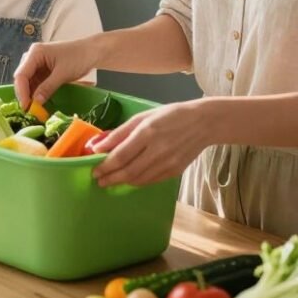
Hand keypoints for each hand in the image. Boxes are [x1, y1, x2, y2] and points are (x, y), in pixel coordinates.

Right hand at [13, 37, 101, 107]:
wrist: (92, 52)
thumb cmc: (79, 57)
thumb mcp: (63, 74)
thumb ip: (47, 88)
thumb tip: (35, 103)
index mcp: (35, 53)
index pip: (21, 75)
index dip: (21, 92)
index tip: (26, 107)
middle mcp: (33, 57)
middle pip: (22, 78)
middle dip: (25, 94)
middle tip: (30, 110)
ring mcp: (38, 64)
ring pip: (28, 82)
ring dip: (30, 95)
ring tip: (35, 109)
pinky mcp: (44, 70)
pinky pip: (36, 83)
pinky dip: (37, 93)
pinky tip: (40, 102)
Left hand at [91, 100, 215, 187]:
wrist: (203, 123)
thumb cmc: (170, 115)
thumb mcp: (142, 117)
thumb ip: (119, 133)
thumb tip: (97, 146)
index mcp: (147, 132)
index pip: (121, 155)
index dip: (105, 165)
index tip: (93, 169)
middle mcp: (157, 150)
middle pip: (128, 171)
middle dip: (110, 178)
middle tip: (98, 180)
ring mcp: (168, 163)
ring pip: (139, 179)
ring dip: (121, 182)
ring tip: (110, 181)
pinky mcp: (175, 171)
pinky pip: (151, 181)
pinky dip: (136, 182)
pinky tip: (128, 179)